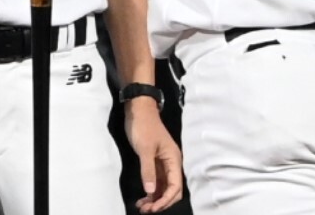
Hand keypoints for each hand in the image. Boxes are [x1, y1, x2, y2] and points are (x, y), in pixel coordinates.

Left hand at [124, 98, 182, 212]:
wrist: (139, 109)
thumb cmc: (143, 126)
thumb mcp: (144, 148)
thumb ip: (148, 170)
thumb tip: (151, 191)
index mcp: (173, 159)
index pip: (175, 186)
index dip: (165, 200)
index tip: (153, 208)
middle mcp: (171, 163)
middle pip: (171, 190)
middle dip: (161, 202)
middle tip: (146, 210)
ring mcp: (163, 162)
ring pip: (163, 187)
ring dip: (155, 198)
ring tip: (142, 207)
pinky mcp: (155, 161)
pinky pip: (156, 181)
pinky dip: (151, 190)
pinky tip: (142, 197)